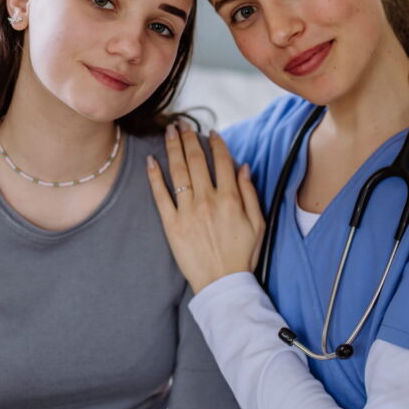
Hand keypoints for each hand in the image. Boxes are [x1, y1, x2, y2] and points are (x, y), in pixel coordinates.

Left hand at [146, 124, 264, 293]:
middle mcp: (208, 200)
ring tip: (169, 131)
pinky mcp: (172, 225)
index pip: (222, 161)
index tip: (211, 132)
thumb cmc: (243, 255)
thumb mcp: (258, 223)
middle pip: (196, 160)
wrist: (223, 284)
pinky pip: (161, 195)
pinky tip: (150, 160)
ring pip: (178, 171)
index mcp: (230, 198)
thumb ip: (250, 192)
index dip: (216, 143)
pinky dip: (154, 176)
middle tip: (183, 124)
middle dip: (189, 137)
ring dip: (172, 147)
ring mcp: (187, 212)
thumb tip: (243, 166)